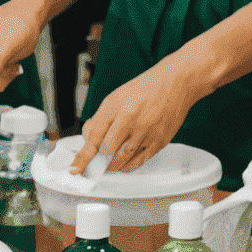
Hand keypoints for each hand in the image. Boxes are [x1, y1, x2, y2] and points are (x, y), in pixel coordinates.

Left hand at [72, 58, 201, 174]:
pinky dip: (128, 166)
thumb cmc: (145, 88)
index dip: (83, 157)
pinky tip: (124, 163)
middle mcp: (130, 120)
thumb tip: (88, 138)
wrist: (176, 82)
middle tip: (96, 163)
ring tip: (109, 162)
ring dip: (112, 165)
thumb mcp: (115, 97)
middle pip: (107, 152)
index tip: (75, 169)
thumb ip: (100, 119)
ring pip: (122, 160)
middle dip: (99, 160)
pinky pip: (140, 161)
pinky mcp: (159, 141)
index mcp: (115, 107)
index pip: (94, 137)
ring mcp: (146, 132)